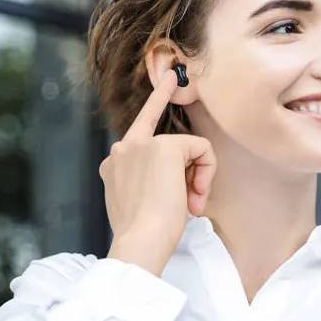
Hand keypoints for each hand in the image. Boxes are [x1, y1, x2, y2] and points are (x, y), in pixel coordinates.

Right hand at [100, 64, 216, 270]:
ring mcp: (141, 144)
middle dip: (190, 172)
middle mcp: (123, 148)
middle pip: (172, 145)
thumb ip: (149, 183)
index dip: (158, 98)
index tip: (171, 76)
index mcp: (114, 164)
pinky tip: (193, 196)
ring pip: (189, 149)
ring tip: (191, 205)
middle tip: (191, 202)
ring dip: (199, 177)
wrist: (139, 243)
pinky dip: (206, 173)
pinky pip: (201, 149)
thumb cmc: (143, 235)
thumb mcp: (140, 204)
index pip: (140, 127)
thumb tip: (179, 184)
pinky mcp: (164, 147)